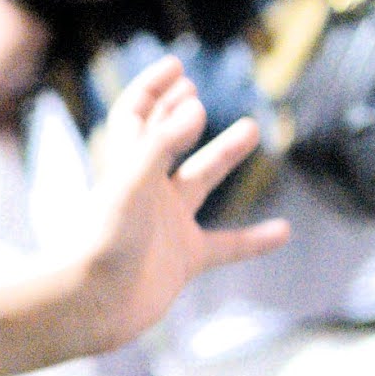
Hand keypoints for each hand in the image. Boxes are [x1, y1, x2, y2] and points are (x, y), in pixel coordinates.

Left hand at [54, 55, 292, 355]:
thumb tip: (196, 103)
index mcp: (126, 168)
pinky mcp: (183, 259)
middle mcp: (146, 192)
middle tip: (196, 91)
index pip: (136, 116)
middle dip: (180, 113)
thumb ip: (161, 144)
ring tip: (252, 127)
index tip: (178, 67)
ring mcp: (167, 225)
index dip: (153, 89)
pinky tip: (283, 231)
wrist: (90, 309)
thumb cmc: (100, 246)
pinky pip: (227, 245)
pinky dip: (253, 239)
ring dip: (223, 155)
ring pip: (200, 181)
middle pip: (166, 141)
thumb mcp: (129, 187)